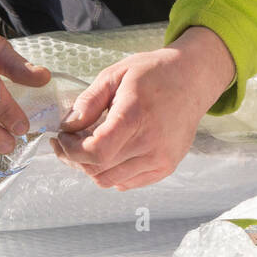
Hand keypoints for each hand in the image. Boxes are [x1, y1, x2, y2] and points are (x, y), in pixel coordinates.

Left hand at [50, 26, 233, 190]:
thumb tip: (67, 126)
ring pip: (110, 180)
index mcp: (135, 116)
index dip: (71, 150)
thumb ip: (88, 102)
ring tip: (88, 147)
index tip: (63, 137)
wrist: (193, 79)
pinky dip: (111, 172)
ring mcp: (161, 159)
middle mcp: (150, 143)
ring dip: (91, 167)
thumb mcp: (115, 75)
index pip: (96, 152)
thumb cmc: (154, 73)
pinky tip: (110, 152)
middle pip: (98, 169)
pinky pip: (127, 183)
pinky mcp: (166, 167)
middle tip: (69, 141)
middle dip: (74, 158)